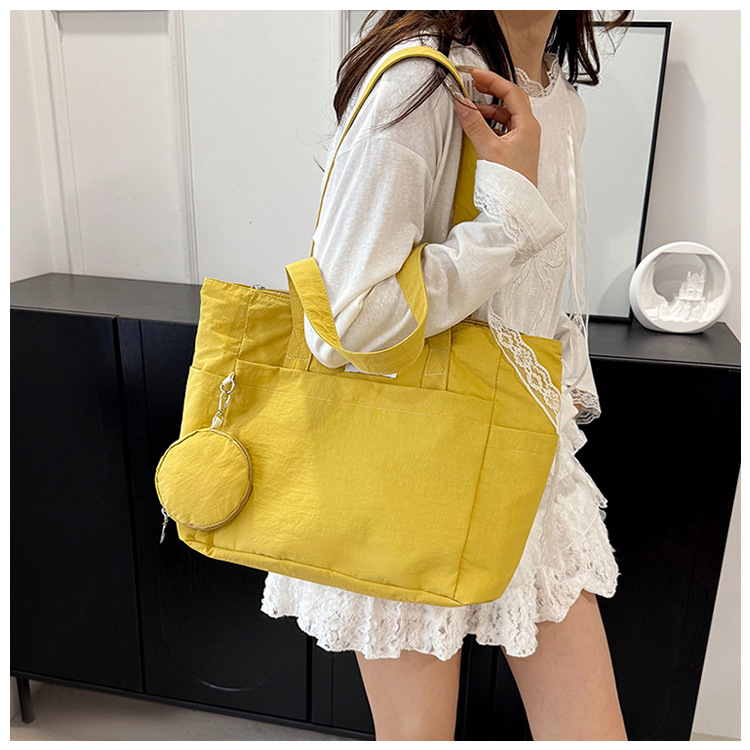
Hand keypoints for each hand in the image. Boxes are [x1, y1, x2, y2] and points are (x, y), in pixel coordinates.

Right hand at [451, 67, 541, 187]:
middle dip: (491, 91)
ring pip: (506, 116)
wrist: (516, 207)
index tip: (475, 75)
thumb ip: (474, 124)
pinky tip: (479, 126)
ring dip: (489, 109)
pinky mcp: (516, 151)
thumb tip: (461, 104)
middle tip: (473, 85)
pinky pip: (504, 129)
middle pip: (511, 101)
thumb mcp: (488, 149)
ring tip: (471, 108)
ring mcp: (524, 141)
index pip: (511, 92)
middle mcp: (529, 130)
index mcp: (528, 125)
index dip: (493, 81)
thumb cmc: (510, 182)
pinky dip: (491, 123)